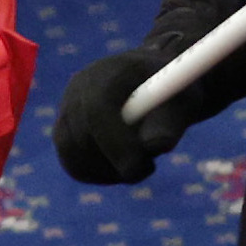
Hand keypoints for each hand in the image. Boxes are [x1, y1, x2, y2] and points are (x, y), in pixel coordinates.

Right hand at [52, 49, 188, 185]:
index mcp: (108, 72)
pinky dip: (96, 173)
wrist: (155, 83)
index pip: (97, 111)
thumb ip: (169, 122)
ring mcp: (66, 109)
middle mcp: (78, 88)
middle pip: (80, 136)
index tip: (140, 168)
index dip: (115, 143)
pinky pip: (72, 163)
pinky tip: (122, 166)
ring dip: (107, 170)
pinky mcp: (63, 130)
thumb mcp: (182, 101)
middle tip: (148, 167)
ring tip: (140, 161)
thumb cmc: (173, 92)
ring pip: (72, 155)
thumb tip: (156, 145)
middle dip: (114, 161)